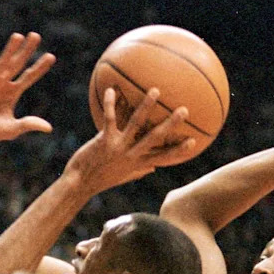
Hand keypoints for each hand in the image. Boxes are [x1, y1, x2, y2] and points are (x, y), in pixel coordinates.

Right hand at [0, 32, 55, 146]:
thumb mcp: (11, 130)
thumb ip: (28, 125)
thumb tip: (49, 128)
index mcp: (12, 93)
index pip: (29, 77)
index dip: (39, 68)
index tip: (51, 56)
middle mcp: (2, 84)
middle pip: (17, 65)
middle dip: (26, 51)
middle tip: (36, 35)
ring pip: (1, 64)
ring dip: (10, 50)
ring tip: (18, 36)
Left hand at [65, 87, 196, 193]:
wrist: (79, 184)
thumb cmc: (100, 179)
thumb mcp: (123, 177)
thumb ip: (139, 171)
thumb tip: (154, 167)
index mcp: (139, 164)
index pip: (164, 157)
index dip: (180, 150)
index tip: (194, 141)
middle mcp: (131, 155)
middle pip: (155, 138)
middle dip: (170, 124)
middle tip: (184, 110)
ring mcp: (118, 147)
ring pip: (136, 124)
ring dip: (146, 107)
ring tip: (155, 91)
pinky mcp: (104, 141)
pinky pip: (110, 118)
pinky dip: (111, 103)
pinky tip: (112, 89)